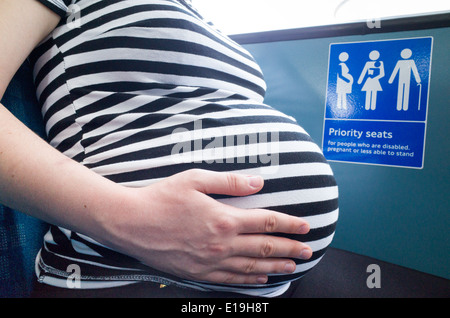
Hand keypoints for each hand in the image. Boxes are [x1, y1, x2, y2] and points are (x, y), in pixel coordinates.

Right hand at [106, 169, 311, 284]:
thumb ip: (229, 181)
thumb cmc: (161, 198)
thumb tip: (258, 182)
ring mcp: (211, 262)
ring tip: (292, 267)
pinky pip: (231, 279)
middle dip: (290, 249)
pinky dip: (250, 279)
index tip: (306, 227)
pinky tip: (260, 278)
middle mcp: (222, 244)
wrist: (131, 223)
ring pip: (252, 266)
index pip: (266, 222)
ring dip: (276, 267)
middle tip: (308, 251)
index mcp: (224, 218)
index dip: (289, 224)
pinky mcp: (198, 273)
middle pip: (265, 247)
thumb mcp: (195, 179)